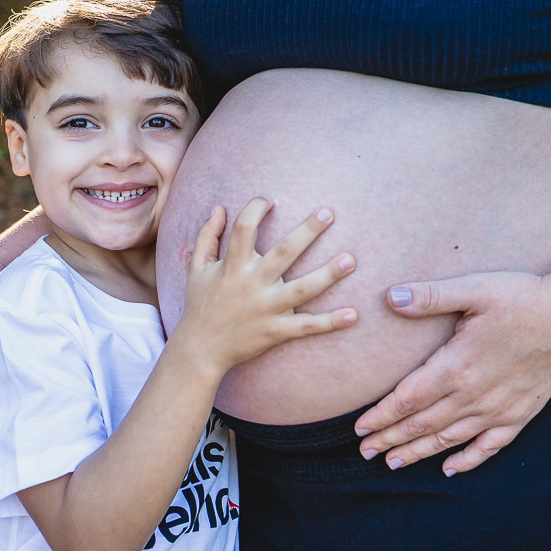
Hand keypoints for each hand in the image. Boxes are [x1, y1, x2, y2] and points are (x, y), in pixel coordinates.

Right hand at [180, 198, 356, 372]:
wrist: (199, 350)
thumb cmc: (200, 304)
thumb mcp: (196, 268)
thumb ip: (206, 236)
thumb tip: (219, 208)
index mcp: (232, 266)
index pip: (244, 228)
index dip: (256, 209)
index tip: (269, 200)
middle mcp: (251, 284)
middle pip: (283, 252)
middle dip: (307, 232)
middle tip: (328, 213)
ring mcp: (265, 309)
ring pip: (302, 290)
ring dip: (328, 275)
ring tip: (350, 260)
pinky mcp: (275, 332)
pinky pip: (306, 327)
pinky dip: (330, 322)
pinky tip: (353, 314)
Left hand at [355, 271, 550, 474]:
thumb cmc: (521, 297)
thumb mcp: (473, 289)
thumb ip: (430, 296)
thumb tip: (389, 296)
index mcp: (458, 365)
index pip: (409, 398)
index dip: (382, 415)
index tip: (359, 428)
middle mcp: (475, 395)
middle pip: (424, 424)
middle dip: (391, 439)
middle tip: (364, 452)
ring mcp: (498, 409)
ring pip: (450, 439)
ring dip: (419, 452)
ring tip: (393, 462)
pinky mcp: (520, 414)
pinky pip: (489, 446)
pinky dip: (468, 460)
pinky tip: (451, 469)